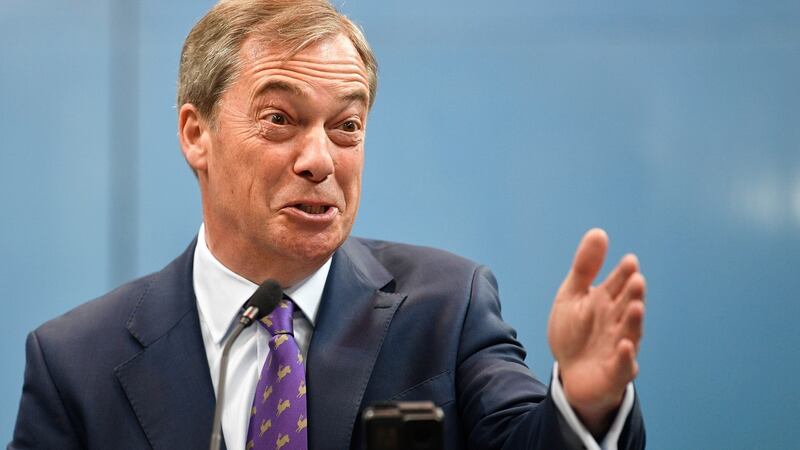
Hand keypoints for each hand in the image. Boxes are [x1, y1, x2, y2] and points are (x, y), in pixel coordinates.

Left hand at [547, 228, 645, 435]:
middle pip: (627, 306)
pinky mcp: (615, 372)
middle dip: (632, 294)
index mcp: (607, 302)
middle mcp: (617, 322)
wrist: (571, 373)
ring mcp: (618, 347)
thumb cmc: (575, 332)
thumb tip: (599, 232)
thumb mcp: (572, 296)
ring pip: (630, 332)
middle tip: (636, 279)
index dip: (623, 274)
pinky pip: (622, 365)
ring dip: (634, 321)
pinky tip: (626, 346)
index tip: (629, 261)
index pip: (618, 285)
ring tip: (636, 306)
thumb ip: (585, 267)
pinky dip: (625, 357)